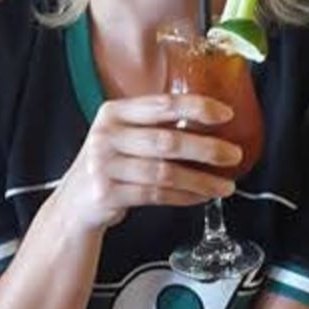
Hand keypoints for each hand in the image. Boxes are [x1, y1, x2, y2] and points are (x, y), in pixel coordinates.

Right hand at [55, 94, 241, 232]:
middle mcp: (106, 135)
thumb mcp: (122, 136)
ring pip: (164, 172)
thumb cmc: (110, 165)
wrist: (75, 203)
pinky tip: (201, 196)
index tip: (226, 114)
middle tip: (233, 155)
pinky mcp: (107, 194)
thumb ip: (153, 125)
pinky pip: (155, 195)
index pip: (161, 104)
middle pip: (166, 141)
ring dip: (200, 180)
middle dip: (206, 148)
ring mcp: (103, 165)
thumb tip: (208, 122)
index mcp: (113, 112)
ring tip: (225, 185)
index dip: (196, 107)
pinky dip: (184, 197)